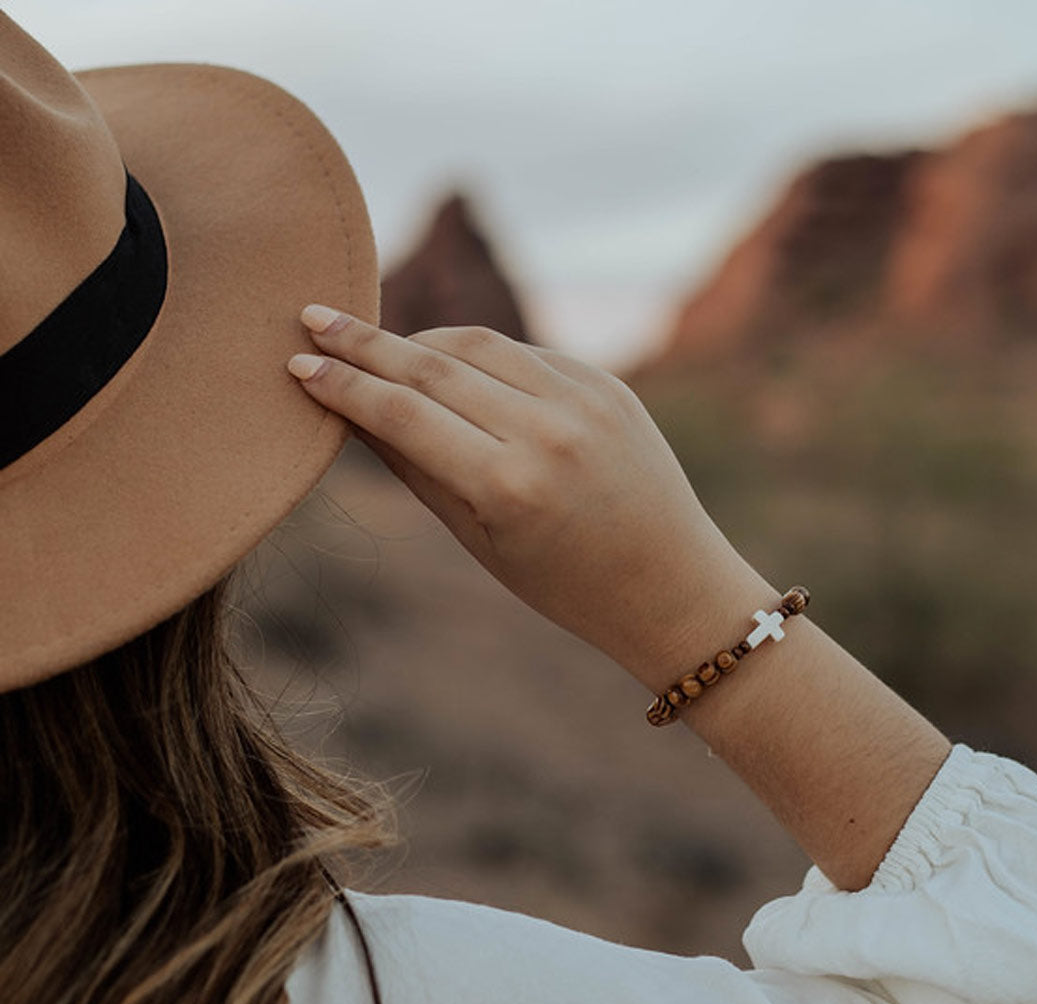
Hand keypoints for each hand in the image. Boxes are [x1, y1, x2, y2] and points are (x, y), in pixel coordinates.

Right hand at [288, 309, 773, 689]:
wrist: (669, 584)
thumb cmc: (564, 583)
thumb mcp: (480, 540)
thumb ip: (417, 469)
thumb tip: (354, 412)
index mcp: (508, 486)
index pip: (403, 413)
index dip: (344, 385)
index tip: (299, 363)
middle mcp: (547, 432)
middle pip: (433, 363)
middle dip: (365, 341)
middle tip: (313, 317)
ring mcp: (585, 400)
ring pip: (479, 344)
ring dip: (419, 338)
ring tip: (373, 342)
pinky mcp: (608, 383)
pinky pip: (525, 353)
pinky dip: (480, 353)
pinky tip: (447, 361)